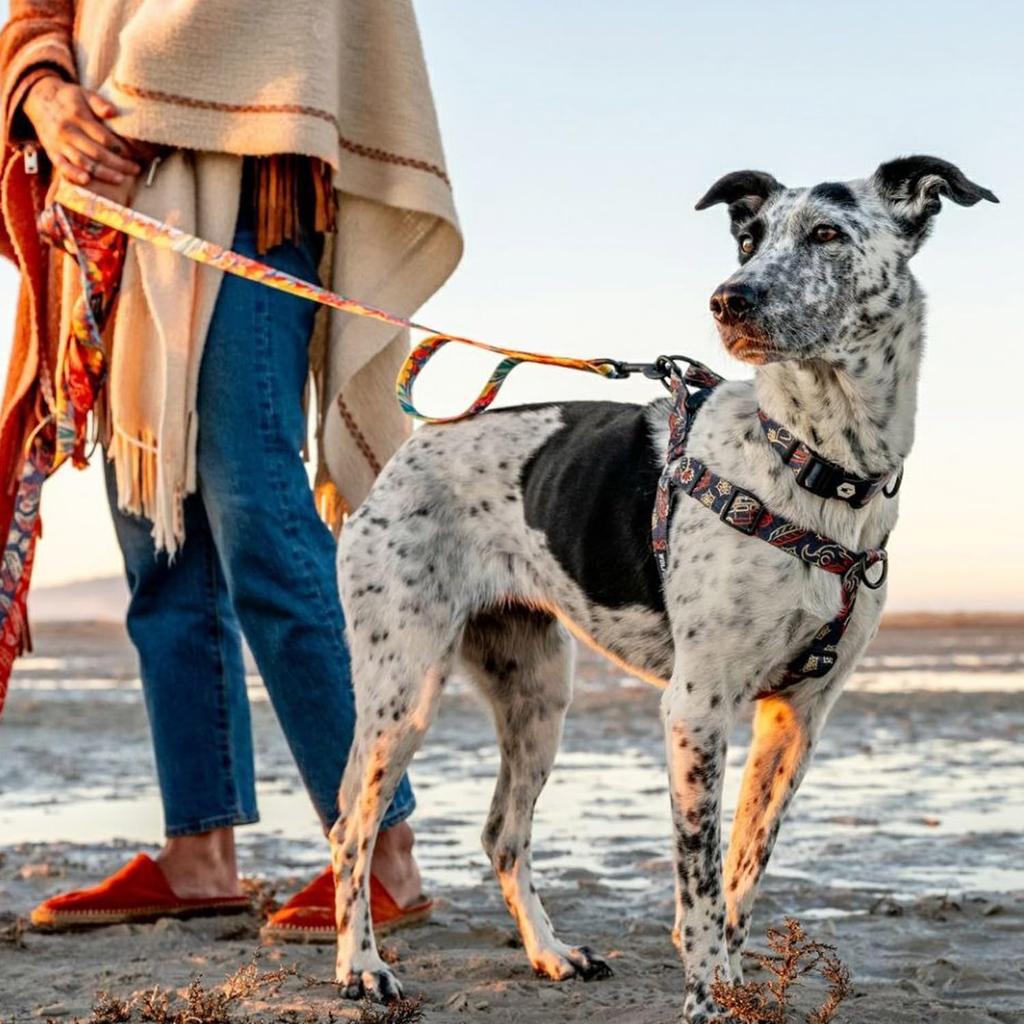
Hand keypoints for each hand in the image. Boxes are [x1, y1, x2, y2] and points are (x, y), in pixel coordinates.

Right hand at [22, 75, 141, 185]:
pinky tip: (87, 181)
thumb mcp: (84, 93)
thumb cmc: (69, 98)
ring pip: (83, 162)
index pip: (103, 137)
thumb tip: (113, 112)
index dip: (120, 148)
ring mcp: (59, 143)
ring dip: (103, 173)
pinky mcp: (52, 152)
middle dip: (118, 164)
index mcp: (77, 116)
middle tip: (135, 169)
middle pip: (96, 152)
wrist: (39, 99)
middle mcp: (67, 130)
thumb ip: (99, 102)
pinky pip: (63, 167)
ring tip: (120, 179)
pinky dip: (74, 175)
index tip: (134, 154)